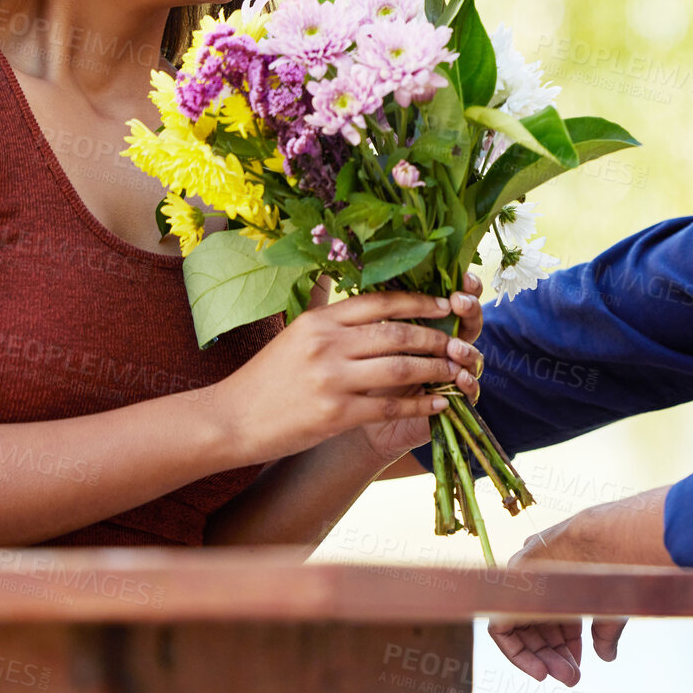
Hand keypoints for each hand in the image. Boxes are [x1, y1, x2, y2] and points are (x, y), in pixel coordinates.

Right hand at [216, 280, 483, 464]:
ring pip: (401, 368)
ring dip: (436, 370)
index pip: (381, 301)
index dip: (420, 301)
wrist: (231, 419)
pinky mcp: (335, 413)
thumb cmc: (266, 377)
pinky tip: (439, 404)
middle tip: (461, 342)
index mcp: (321, 319)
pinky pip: (390, 406)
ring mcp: (332, 378)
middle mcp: (328, 343)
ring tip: (458, 371)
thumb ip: (320, 305)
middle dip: (437, 338)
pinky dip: (419, 405)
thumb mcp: (292, 331)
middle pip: (398, 333)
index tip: (447, 304)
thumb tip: (332, 273)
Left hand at [487, 522, 623, 685]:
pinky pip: (502, 631)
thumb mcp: (607, 605)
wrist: (600, 544)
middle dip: (556, 654)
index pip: (556, 614)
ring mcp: (518, 583)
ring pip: (523, 630)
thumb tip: (607, 656)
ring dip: (541, 659)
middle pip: (540, 625)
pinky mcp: (504, 594)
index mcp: (558, 573)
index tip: (578, 662)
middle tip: (572, 677)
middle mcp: (535, 576)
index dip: (568, 642)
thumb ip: (603, 632)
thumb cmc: (610, 569)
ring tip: (565, 677)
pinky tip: (541, 671)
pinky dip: (518, 654)